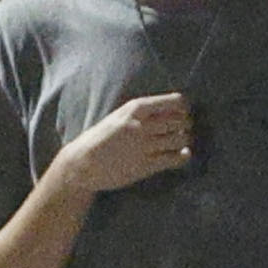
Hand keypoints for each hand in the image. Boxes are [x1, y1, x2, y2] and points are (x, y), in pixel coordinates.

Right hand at [52, 93, 192, 196]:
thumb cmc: (100, 139)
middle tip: (184, 128)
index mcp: (134, 109)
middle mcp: (141, 126)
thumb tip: (174, 109)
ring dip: (185, 139)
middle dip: (186, 124)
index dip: (184, 107)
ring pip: (180, 139)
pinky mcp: (145, 165)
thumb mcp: (118, 117)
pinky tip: (182, 154)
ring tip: (180, 141)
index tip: (184, 112)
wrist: (81, 164)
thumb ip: (142, 113)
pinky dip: (184, 156)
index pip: (175, 101)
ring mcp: (144, 146)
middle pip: (180, 121)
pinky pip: (175, 158)